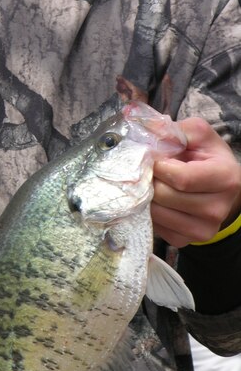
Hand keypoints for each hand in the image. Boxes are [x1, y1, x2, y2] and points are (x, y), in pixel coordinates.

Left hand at [151, 117, 240, 247]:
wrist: (218, 186)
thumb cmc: (206, 156)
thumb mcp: (197, 134)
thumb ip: (174, 130)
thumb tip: (148, 129)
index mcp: (225, 177)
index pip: (182, 178)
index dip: (160, 166)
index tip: (155, 158)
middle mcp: (217, 208)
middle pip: (165, 196)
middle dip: (150, 179)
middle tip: (149, 170)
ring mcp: (203, 229)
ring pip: (156, 213)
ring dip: (145, 195)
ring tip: (152, 182)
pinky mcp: (185, 241)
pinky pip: (155, 226)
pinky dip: (148, 211)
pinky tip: (155, 198)